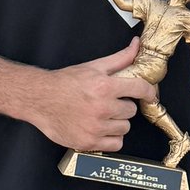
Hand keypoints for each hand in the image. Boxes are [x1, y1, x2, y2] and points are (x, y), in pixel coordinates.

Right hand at [29, 37, 153, 151]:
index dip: (148, 92)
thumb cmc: (65, 83)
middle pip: (131, 111)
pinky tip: (101, 129)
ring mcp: (95, 128)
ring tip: (102, 115)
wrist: (39, 99)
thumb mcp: (93, 66)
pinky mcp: (88, 143)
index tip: (149, 95)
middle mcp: (101, 108)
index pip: (140, 89)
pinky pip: (116, 144)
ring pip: (125, 128)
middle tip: (109, 102)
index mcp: (105, 87)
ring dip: (117, 122)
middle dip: (123, 106)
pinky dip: (111, 138)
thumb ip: (120, 58)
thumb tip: (136, 45)